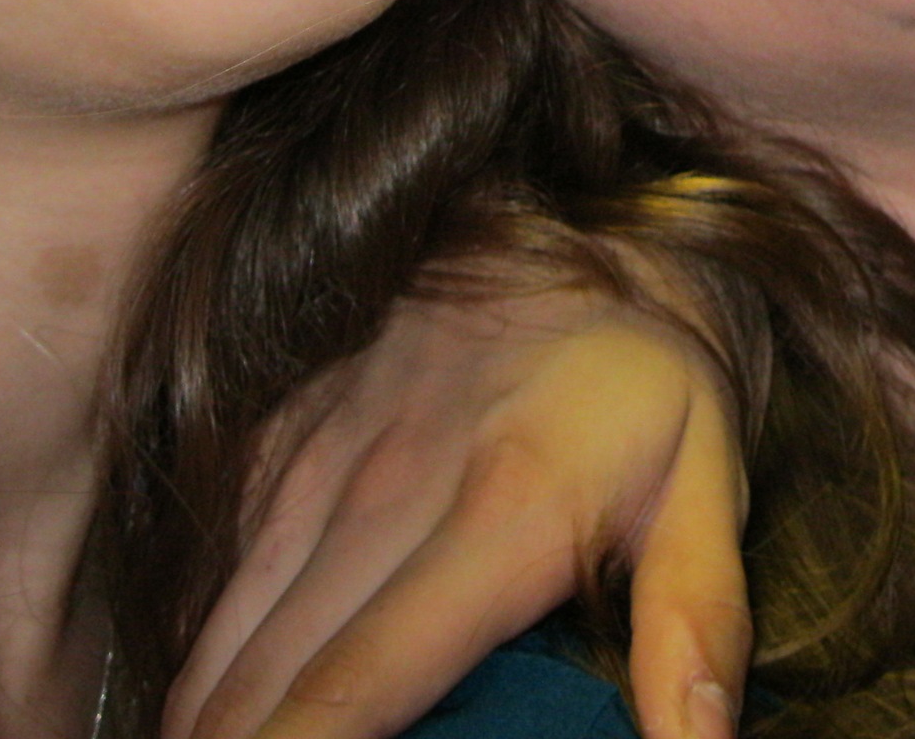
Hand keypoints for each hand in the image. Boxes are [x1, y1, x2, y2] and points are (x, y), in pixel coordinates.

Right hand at [164, 290, 750, 738]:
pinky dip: (208, 660)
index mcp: (497, 513)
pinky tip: (217, 713)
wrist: (574, 224)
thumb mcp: (706, 490)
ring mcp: (318, 459)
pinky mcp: (279, 438)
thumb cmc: (650, 381)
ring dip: (210, 719)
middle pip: (264, 684)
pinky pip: (218, 576)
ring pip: (221, 639)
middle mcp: (383, 490)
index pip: (356, 683)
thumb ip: (695, 627)